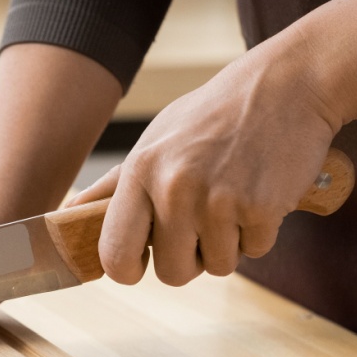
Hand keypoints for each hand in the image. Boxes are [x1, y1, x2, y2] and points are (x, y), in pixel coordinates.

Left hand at [70, 44, 340, 285]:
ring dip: (229, 243)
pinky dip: (260, 231)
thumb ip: (114, 185)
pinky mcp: (262, 208)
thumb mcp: (155, 139)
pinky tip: (260, 191)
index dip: (128, 270)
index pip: (114, 255)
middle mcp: (174, 189)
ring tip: (234, 197)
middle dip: (190, 259)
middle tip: (203, 223)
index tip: (143, 262)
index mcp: (141, 172)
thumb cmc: (215, 114)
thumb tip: (67, 215)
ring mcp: (219, 200)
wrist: (289, 83)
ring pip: (218, 267)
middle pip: (171, 274)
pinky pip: (255, 251)